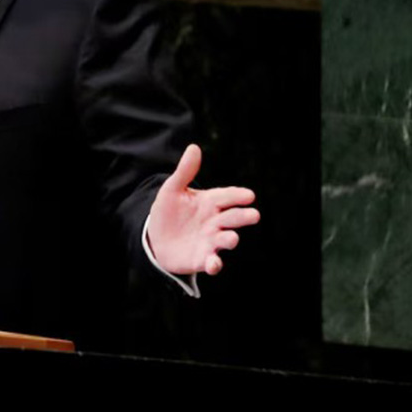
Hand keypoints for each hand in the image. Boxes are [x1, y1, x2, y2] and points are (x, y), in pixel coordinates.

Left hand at [145, 144, 257, 275]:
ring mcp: (211, 241)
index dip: (238, 196)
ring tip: (232, 238)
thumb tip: (194, 147)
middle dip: (243, 217)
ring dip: (230, 239)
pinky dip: (215, 264)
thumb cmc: (168, 211)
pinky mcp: (203, 259)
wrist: (156, 239)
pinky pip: (212, 262)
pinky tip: (213, 264)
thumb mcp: (172, 190)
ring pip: (226, 239)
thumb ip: (185, 171)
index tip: (249, 195)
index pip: (227, 196)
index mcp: (210, 202)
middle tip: (254, 215)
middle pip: (233, 217)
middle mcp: (215, 222)